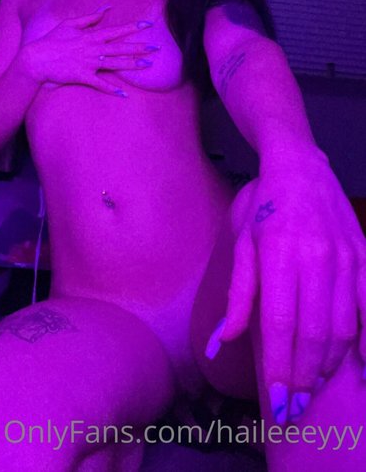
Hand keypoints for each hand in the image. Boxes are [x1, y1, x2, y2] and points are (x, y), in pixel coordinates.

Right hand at [20, 6, 158, 95]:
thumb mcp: (69, 24)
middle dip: (140, 47)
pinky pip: (100, 84)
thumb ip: (89, 17)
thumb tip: (106, 8)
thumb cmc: (52, 40)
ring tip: (148, 65)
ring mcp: (88, 63)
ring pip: (115, 64)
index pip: (116, 31)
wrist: (36, 58)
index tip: (148, 25)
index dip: (133, 28)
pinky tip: (124, 94)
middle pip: (120, 48)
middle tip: (156, 48)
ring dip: (132, 65)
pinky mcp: (82, 76)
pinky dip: (111, 89)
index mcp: (90, 36)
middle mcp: (92, 49)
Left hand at [210, 152, 365, 421]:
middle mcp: (317, 257)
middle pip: (314, 332)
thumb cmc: (263, 206)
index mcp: (280, 253)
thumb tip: (222, 342)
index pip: (282, 323)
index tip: (277, 400)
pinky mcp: (364, 255)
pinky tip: (359, 363)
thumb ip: (237, 296)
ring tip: (314, 383)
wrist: (300, 167)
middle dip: (304, 376)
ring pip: (344, 325)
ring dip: (329, 362)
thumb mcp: (242, 244)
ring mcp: (346, 257)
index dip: (280, 367)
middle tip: (294, 405)